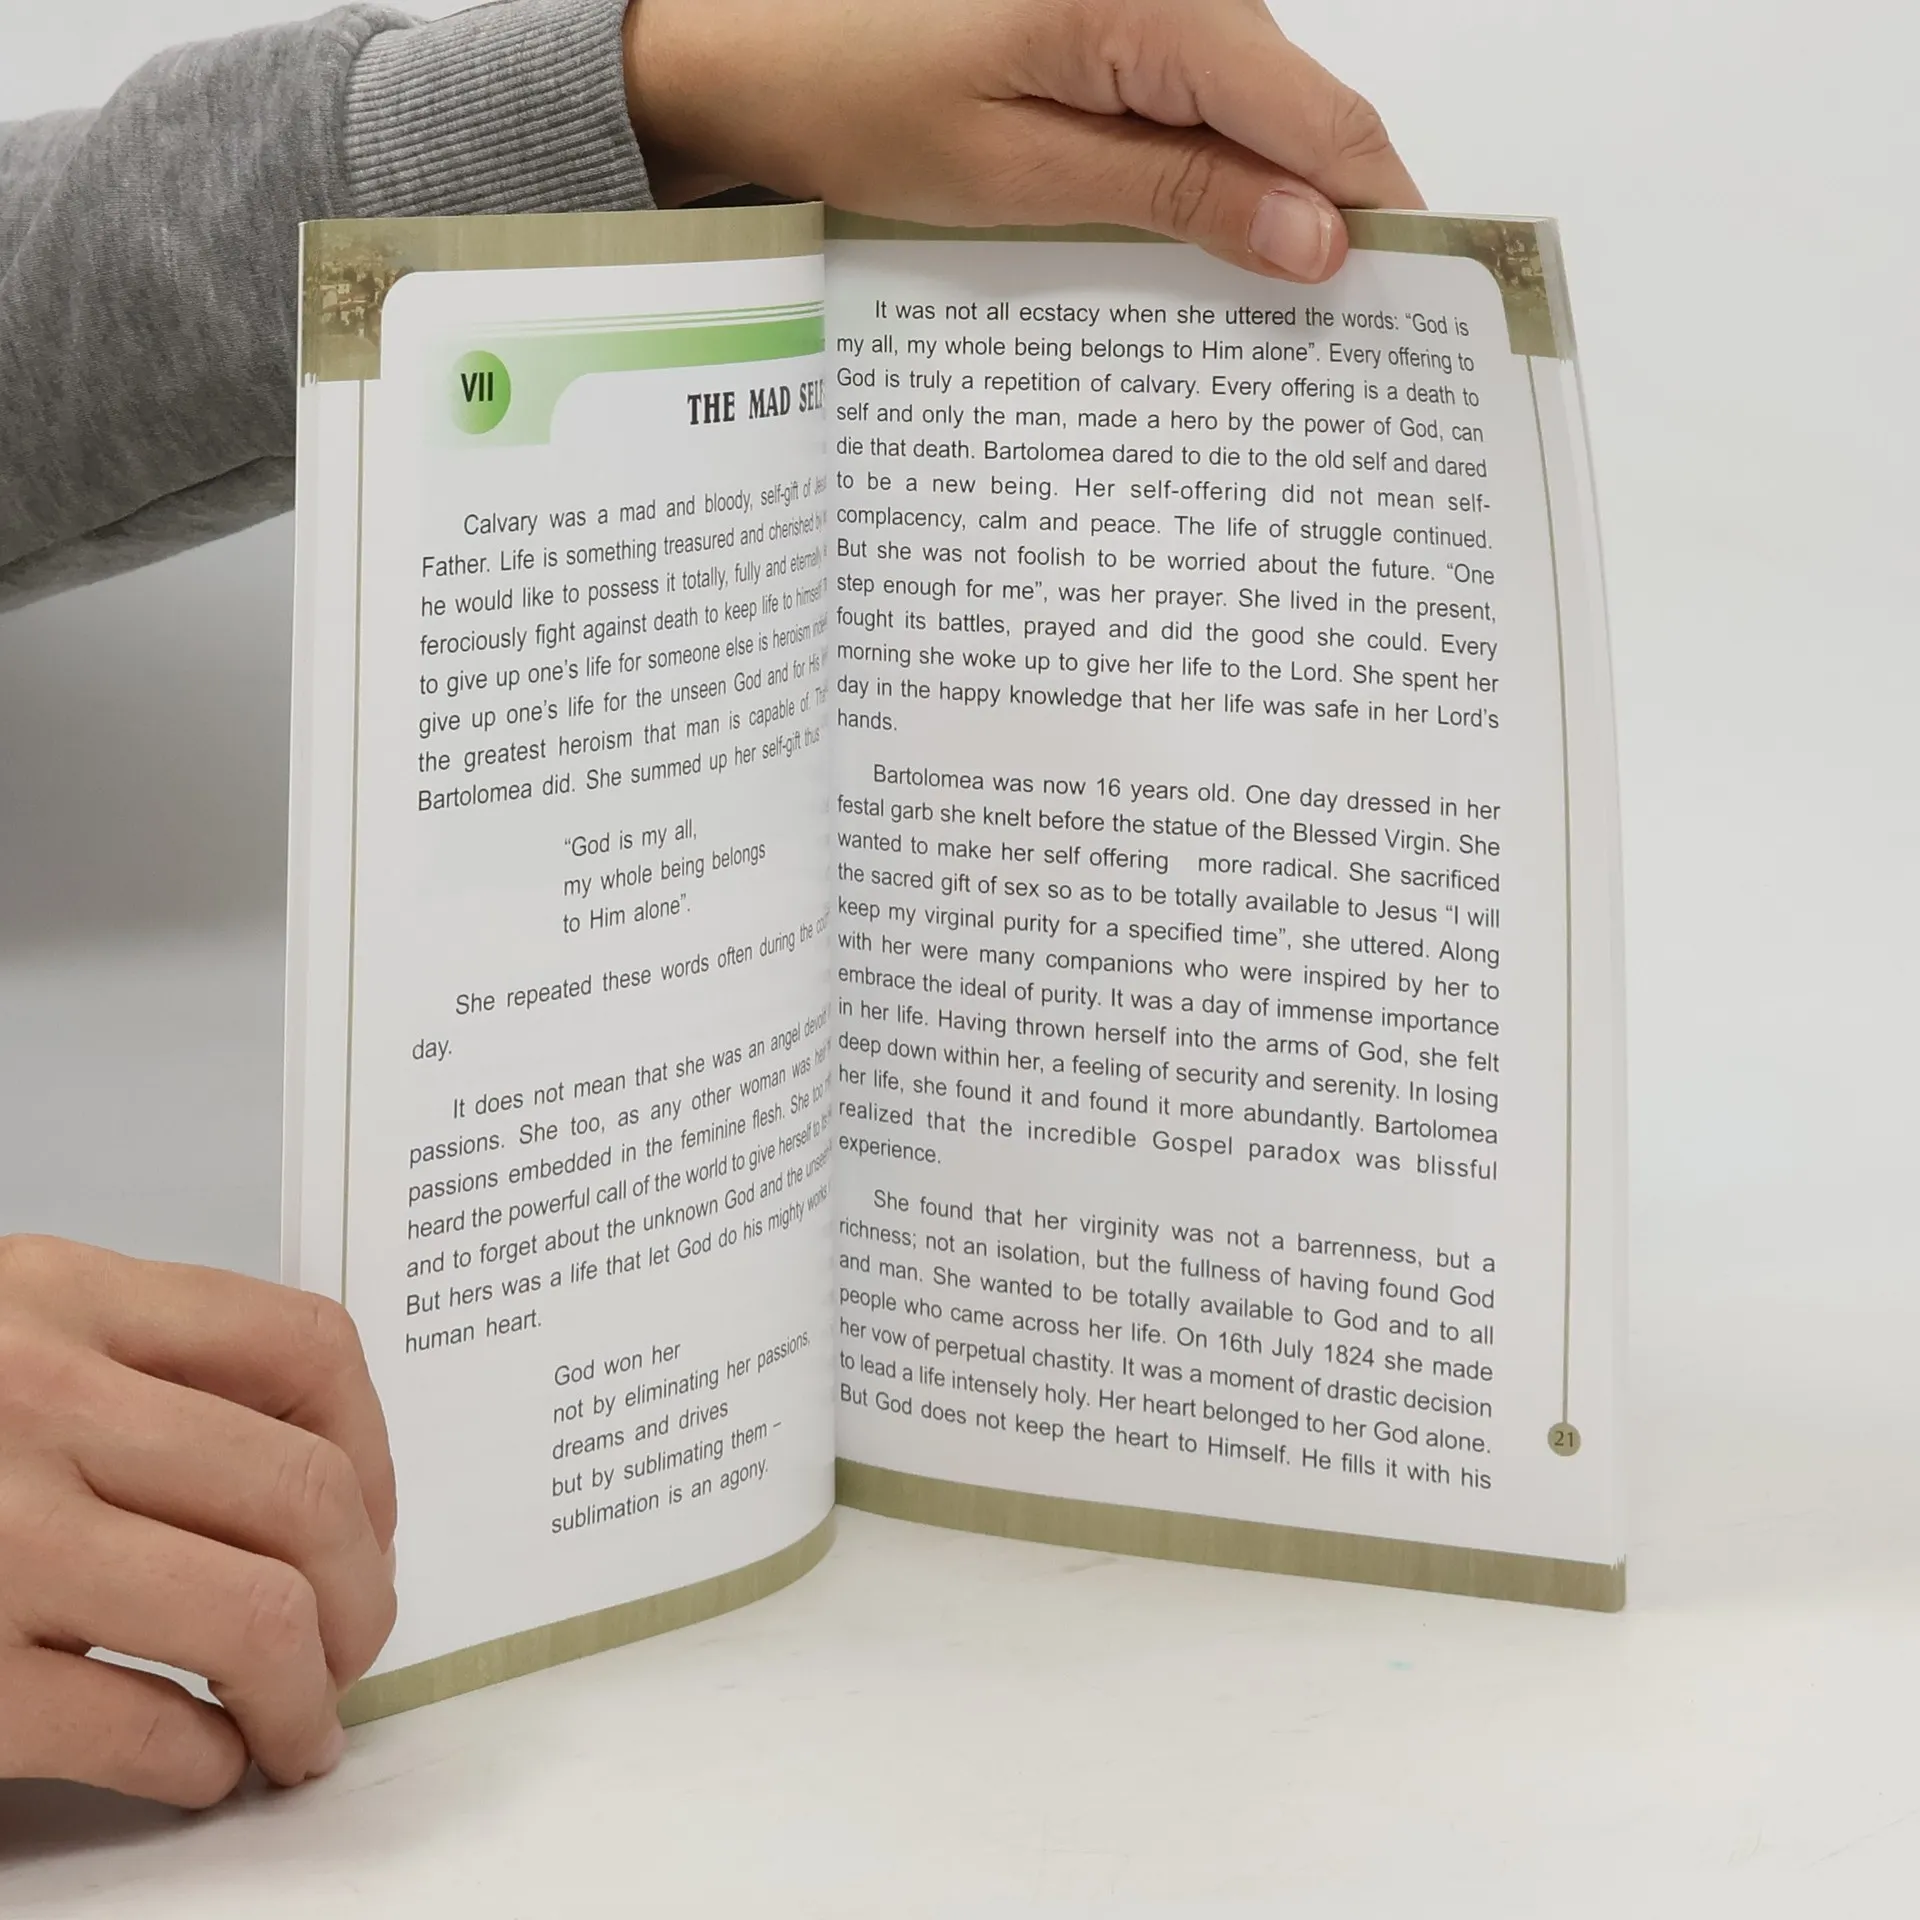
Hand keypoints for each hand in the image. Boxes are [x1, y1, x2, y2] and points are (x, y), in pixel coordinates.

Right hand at [0, 1237, 395, 1807]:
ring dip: (309, 1694)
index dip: (377, 1448)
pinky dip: (205, 1763)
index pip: (304, 1346)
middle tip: (356, 1641)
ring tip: (299, 1725)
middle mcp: (35, 1399)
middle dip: (363, 1592)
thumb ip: (133, 1364)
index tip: (373, 1518)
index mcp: (60, 1295)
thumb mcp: (3, 1332)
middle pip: (304, 1494)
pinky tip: (200, 1764)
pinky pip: (145, 1730)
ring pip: (255, 1616)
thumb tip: (316, 1474)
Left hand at [624, 0, 1421, 281]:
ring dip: (1261, 200)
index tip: (1409, 309)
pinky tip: (1186, 239)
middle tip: (1323, 345)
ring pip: (1256, 107)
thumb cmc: (858, 98)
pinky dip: (1206, 168)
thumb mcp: (1024, 176)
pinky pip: (1200, 93)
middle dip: (1322, 219)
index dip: (1379, 212)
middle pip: (1304, 110)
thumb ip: (1181, 196)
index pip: (1325, 115)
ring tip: (1249, 308)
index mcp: (1155, 2)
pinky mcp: (1118, 14)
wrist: (752, 39)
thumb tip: (1321, 240)